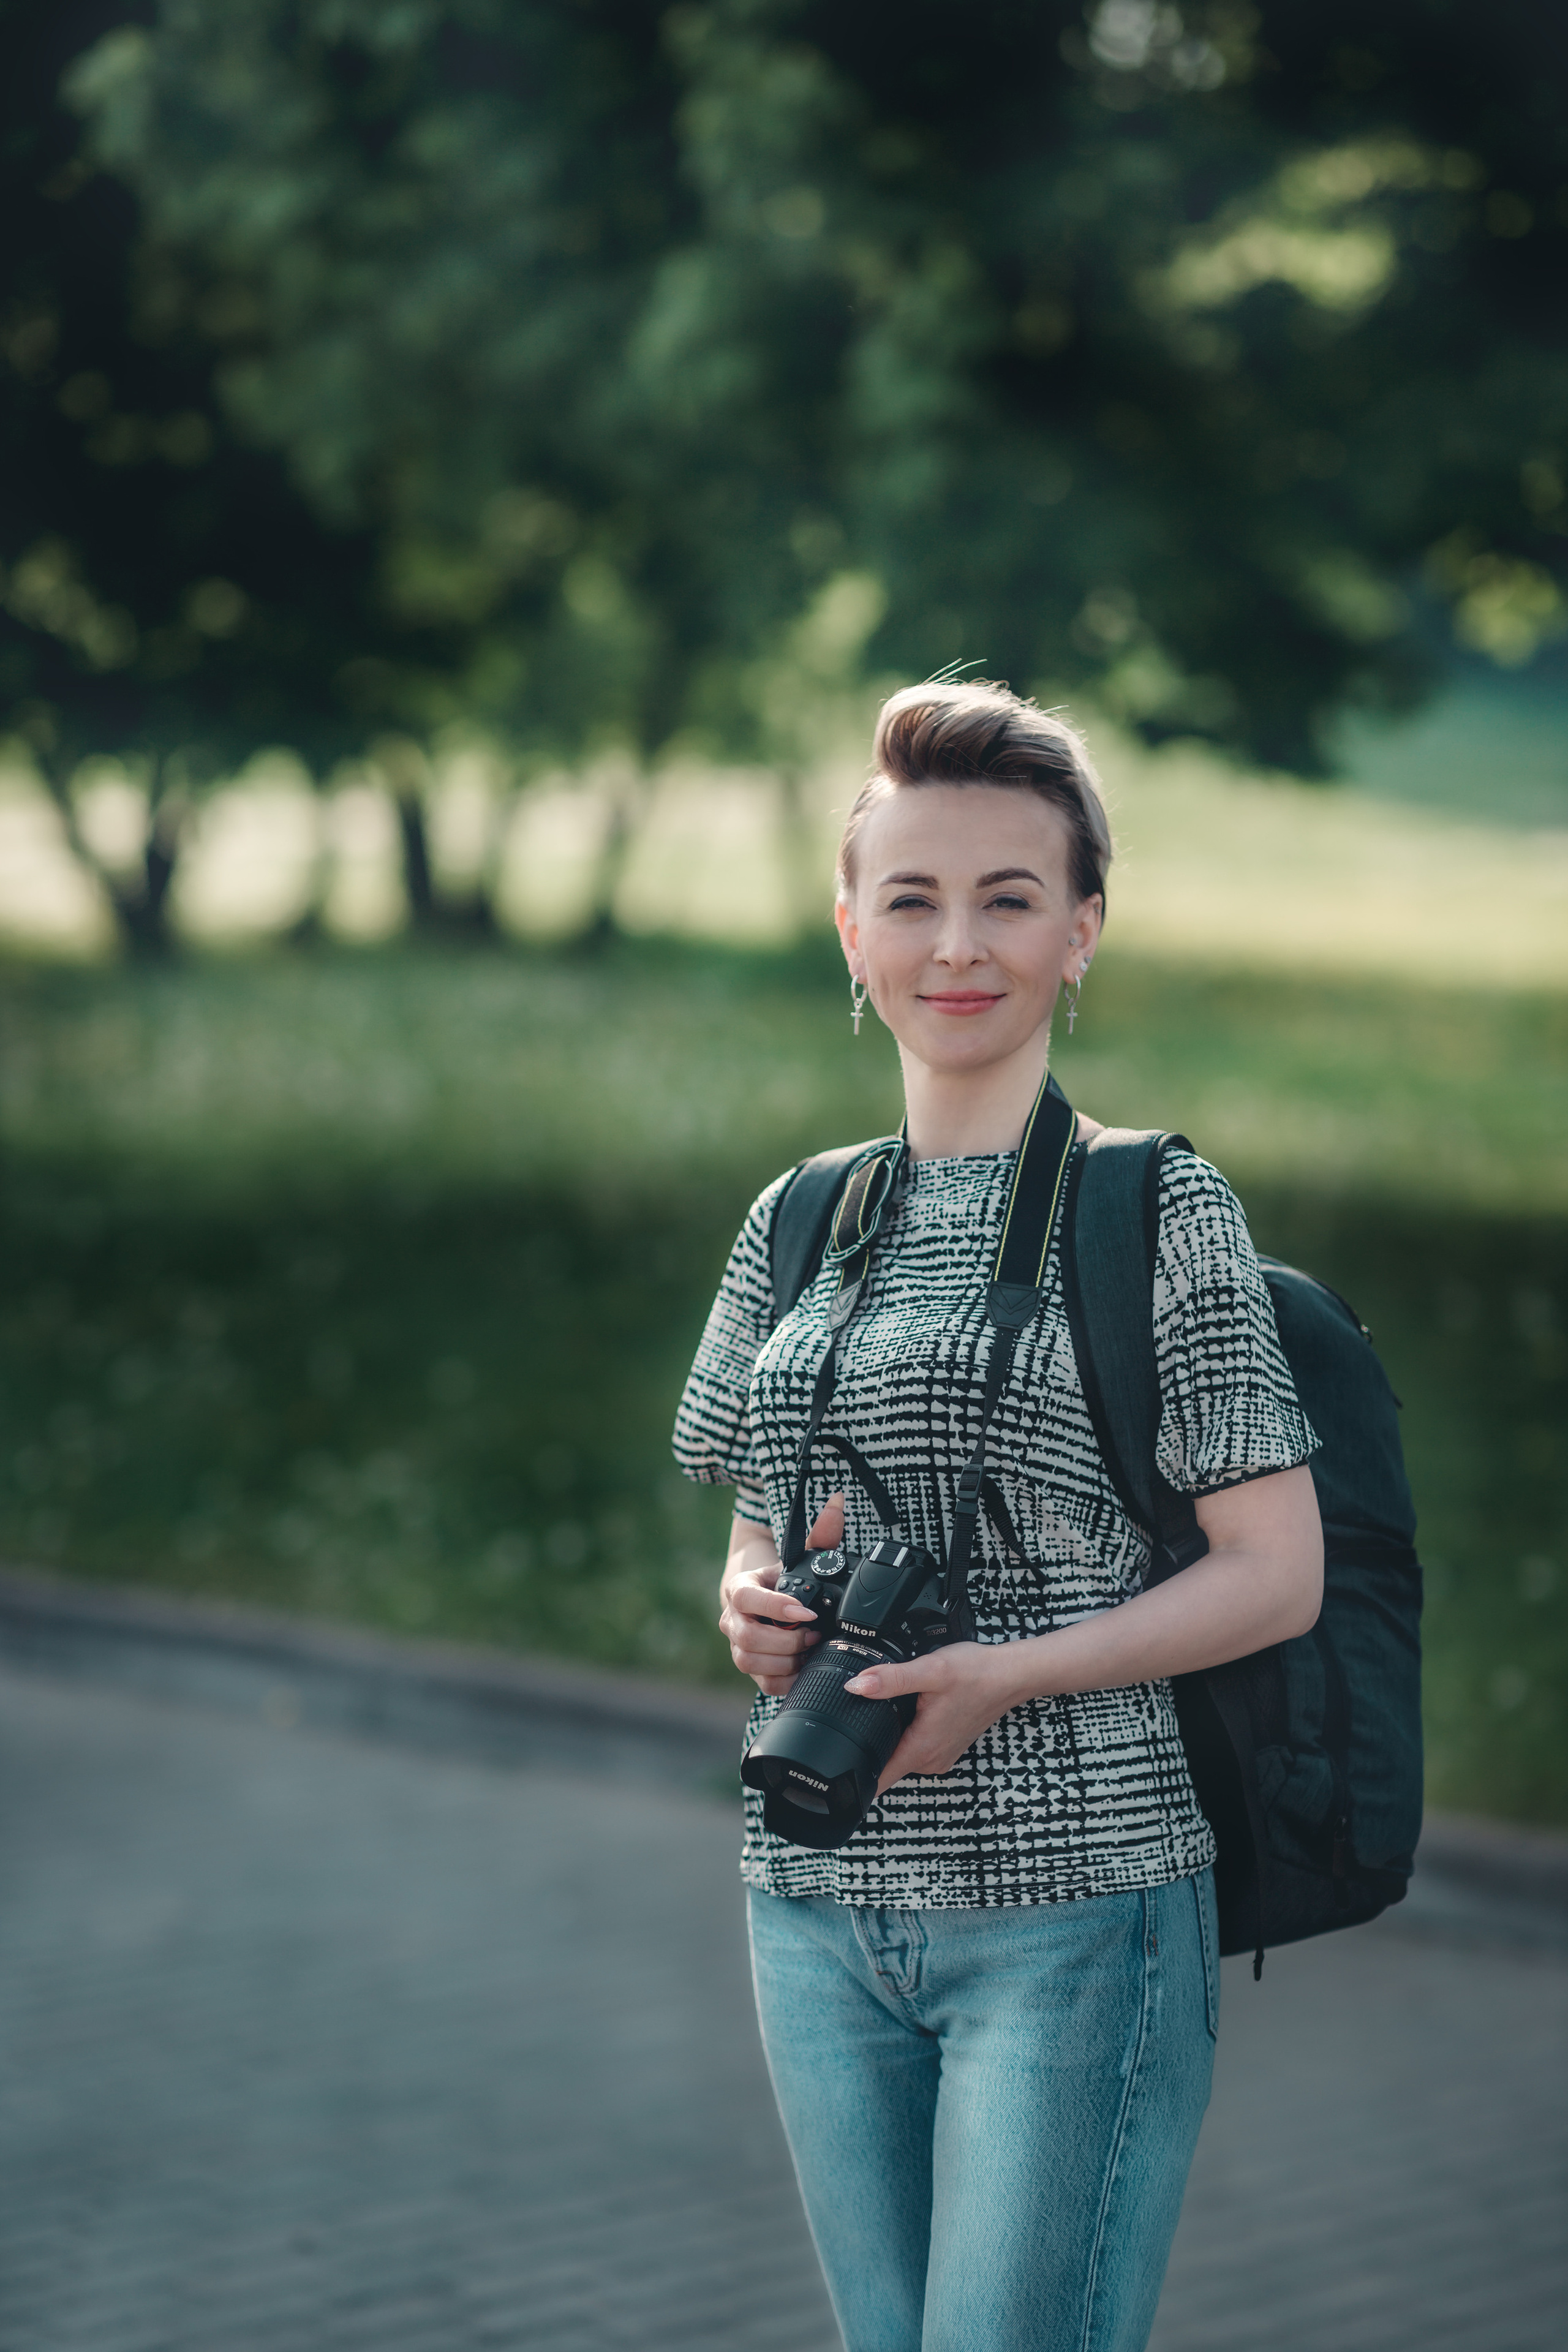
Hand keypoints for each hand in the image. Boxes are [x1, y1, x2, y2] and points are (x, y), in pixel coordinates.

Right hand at [719, 1494, 844, 1696]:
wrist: (765, 1604)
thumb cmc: (784, 1581)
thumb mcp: (799, 1559)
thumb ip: (820, 1535)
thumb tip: (837, 1503)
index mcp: (740, 1589)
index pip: (748, 1600)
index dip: (776, 1608)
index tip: (807, 1613)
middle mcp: (732, 1620)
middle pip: (748, 1638)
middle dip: (786, 1640)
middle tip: (815, 1634)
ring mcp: (738, 1647)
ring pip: (751, 1662)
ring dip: (786, 1661)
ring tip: (811, 1649)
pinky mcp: (751, 1669)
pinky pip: (763, 1683)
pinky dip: (787, 1680)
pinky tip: (805, 1667)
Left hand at [843, 1642, 1021, 1793]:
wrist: (1010, 1675)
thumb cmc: (977, 1674)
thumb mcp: (929, 1670)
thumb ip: (891, 1679)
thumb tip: (855, 1686)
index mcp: (922, 1749)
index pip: (877, 1780)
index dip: (852, 1777)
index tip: (834, 1768)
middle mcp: (930, 1760)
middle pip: (883, 1765)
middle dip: (866, 1746)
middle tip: (854, 1717)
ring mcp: (939, 1755)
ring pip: (899, 1754)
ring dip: (888, 1736)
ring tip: (883, 1708)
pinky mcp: (945, 1746)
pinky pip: (914, 1747)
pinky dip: (905, 1732)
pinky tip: (907, 1709)